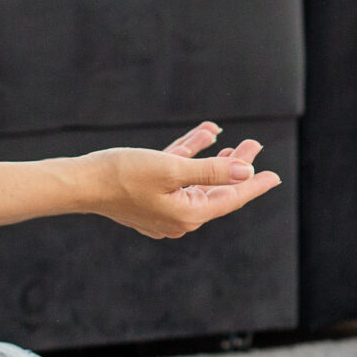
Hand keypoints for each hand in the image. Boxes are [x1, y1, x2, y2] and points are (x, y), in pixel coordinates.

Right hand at [89, 122, 280, 238]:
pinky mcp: (150, 199)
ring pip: (197, 182)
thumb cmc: (124, 174)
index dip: (254, 185)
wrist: (81, 183)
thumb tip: (246, 172)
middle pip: (216, 190)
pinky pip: (178, 178)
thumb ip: (212, 170)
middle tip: (253, 145)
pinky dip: (189, 158)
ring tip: (229, 143)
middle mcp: (178, 219)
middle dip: (235, 166)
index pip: (230, 198)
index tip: (275, 176)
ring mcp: (163, 211)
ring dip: (213, 161)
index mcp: (187, 216)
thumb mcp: (172, 168)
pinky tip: (202, 137)